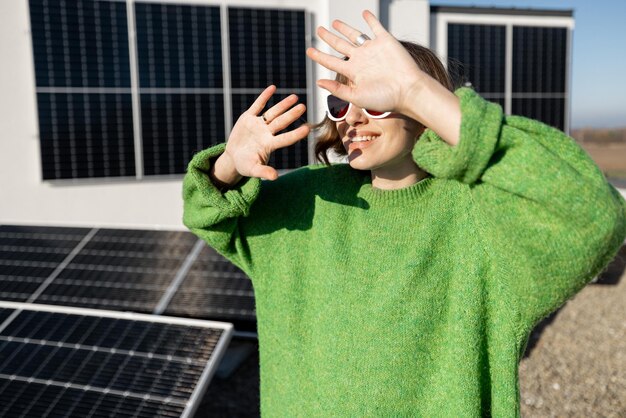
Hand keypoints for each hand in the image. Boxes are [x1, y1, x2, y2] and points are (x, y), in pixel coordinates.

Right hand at [223, 85, 309, 180]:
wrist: (233, 157)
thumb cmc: (245, 165)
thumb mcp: (252, 170)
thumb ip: (263, 172)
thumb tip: (275, 177)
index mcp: (269, 145)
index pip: (285, 139)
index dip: (296, 134)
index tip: (307, 129)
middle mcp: (266, 133)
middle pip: (281, 122)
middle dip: (292, 114)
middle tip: (303, 107)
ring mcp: (258, 125)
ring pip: (273, 113)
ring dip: (283, 104)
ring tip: (295, 97)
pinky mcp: (248, 118)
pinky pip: (257, 105)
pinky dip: (264, 97)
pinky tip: (273, 88)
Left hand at [305, 10, 425, 114]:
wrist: (408, 90)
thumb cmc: (384, 98)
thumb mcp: (357, 97)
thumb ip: (338, 90)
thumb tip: (318, 82)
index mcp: (353, 72)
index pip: (331, 61)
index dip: (319, 56)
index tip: (309, 50)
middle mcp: (361, 59)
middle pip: (340, 45)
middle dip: (328, 37)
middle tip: (318, 30)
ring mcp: (373, 49)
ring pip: (354, 35)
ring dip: (344, 28)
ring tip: (334, 23)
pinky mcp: (386, 41)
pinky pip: (376, 27)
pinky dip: (370, 19)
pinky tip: (364, 13)